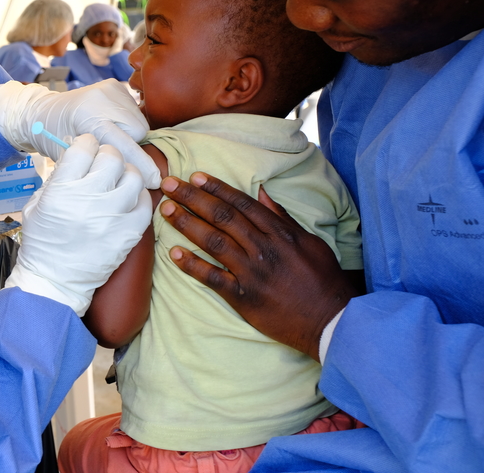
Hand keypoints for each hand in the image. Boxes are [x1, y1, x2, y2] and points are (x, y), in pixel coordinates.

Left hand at [0, 80, 159, 187]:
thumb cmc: (53, 139)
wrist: (44, 111)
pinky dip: (128, 124)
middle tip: (112, 154)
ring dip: (132, 136)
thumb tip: (133, 177)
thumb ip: (101, 164)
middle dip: (132, 147)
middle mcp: (102, 97)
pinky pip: (135, 112)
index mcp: (87, 116)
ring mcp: (111, 88)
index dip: (141, 165)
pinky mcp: (116, 84)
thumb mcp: (72, 157)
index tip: (155, 181)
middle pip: (139, 132)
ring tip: (109, 138)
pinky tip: (112, 126)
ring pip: (140, 122)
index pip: (123, 144)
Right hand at [5, 134, 152, 315]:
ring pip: (133, 176)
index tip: (87, 149)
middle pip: (111, 157)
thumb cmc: (43, 241)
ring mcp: (111, 217)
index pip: (84, 147)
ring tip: (118, 183)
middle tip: (103, 165)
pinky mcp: (128, 234)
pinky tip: (128, 202)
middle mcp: (88, 199)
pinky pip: (145, 203)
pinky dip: (138, 198)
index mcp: (61, 190)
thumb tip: (77, 153)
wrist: (55, 281)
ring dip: (125, 175)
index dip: (86, 144)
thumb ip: (58, 177)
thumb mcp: (37, 203)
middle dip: (107, 156)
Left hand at [159, 172, 358, 359]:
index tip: (194, 176)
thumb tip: (262, 192)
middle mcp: (263, 248)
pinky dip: (192, 265)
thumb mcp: (310, 242)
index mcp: (280, 233)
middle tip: (168, 184)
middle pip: (221, 216)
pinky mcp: (243, 297)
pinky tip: (173, 252)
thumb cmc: (322, 279)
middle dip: (192, 197)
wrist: (332, 321)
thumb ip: (282, 217)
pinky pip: (212, 278)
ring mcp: (252, 273)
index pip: (241, 204)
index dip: (216, 188)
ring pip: (213, 241)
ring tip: (165, 209)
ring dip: (186, 223)